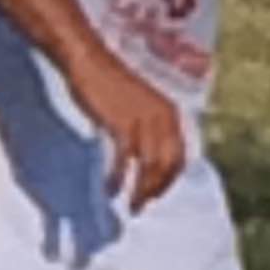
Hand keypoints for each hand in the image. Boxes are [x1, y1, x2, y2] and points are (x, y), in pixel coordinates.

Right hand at [70, 48, 186, 211]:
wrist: (90, 63)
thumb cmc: (110, 84)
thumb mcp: (140, 106)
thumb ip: (148, 128)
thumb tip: (147, 157)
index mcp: (170, 114)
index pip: (179, 157)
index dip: (169, 180)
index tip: (156, 194)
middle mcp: (163, 118)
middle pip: (168, 165)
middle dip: (156, 190)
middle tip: (142, 206)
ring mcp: (144, 121)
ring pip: (150, 166)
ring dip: (141, 190)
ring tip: (132, 205)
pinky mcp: (123, 124)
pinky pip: (125, 160)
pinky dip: (119, 177)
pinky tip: (111, 188)